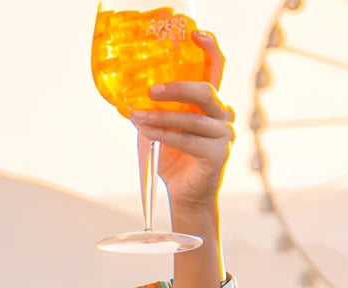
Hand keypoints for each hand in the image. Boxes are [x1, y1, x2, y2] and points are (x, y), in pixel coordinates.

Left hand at [133, 32, 232, 212]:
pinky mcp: (217, 154)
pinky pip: (189, 139)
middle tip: (151, 90)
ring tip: (137, 116)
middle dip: (177, 87)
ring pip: (192, 117)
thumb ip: (150, 108)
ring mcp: (222, 134)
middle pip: (206, 90)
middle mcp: (221, 115)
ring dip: (160, 116)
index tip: (195, 34)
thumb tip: (125, 92)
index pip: (214, 69)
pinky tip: (147, 132)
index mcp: (209, 103)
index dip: (208, 48)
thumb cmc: (171, 156)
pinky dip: (164, 134)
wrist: (183, 193)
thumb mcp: (157, 126)